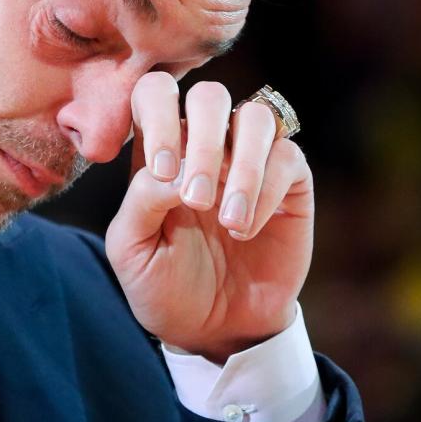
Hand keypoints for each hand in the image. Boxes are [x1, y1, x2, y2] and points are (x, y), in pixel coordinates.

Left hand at [103, 73, 313, 361]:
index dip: (158, 115)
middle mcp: (205, 145)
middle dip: (202, 142)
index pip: (155, 92)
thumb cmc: (163, 284)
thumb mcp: (132, 249)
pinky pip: (287, 158)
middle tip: (195, 202)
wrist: (213, 329)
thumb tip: (174, 167)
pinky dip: (264, 193)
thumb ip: (141, 200)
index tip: (161, 171)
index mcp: (159, 148)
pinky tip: (246, 229)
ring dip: (241, 167)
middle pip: (209, 96)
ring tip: (227, 221)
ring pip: (256, 117)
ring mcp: (249, 160)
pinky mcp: (288, 183)